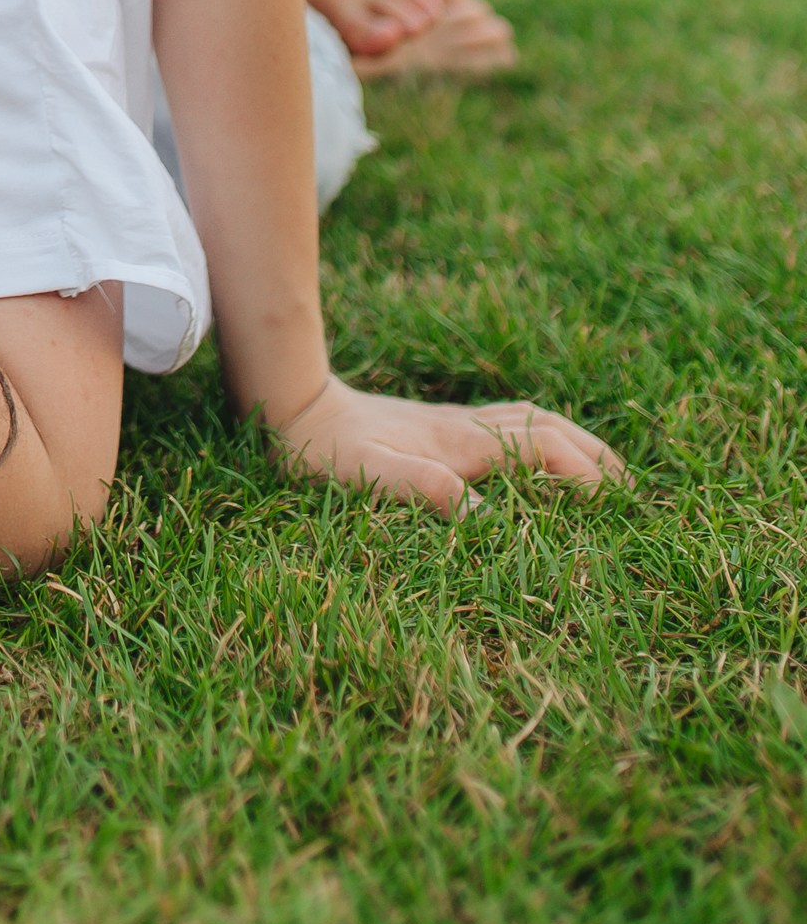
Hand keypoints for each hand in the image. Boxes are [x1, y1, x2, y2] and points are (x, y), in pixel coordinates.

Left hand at [268, 375, 624, 516]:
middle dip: (593, 455)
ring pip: (531, 420)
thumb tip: (481, 517)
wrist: (292, 406)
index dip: (581, 473)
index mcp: (460, 443)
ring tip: (605, 472)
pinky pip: (508, 423)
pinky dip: (543, 435)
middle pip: (548, 428)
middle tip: (631, 490)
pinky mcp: (440, 426)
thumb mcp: (368, 478)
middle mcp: (465, 427)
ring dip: (573, 441)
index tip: (614, 506)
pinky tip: (541, 453)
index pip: (541, 449)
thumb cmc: (326, 453)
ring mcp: (454, 423)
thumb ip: (423, 490)